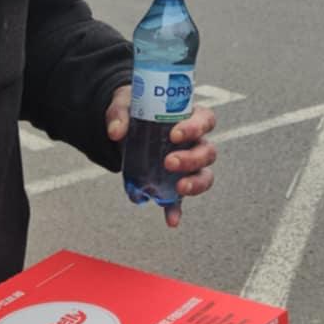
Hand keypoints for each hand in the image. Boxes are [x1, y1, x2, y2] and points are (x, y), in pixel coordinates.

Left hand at [105, 85, 217, 227]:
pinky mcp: (174, 182)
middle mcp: (195, 141)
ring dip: (195, 183)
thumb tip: (115, 132)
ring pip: (205, 175)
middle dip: (192, 159)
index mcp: (188, 117)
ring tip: (179, 188)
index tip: (174, 135)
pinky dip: (176, 210)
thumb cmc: (133, 109)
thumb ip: (119, 114)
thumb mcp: (124, 103)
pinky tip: (171, 220)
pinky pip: (180, 199)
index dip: (195, 128)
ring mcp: (188, 164)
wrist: (125, 126)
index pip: (205, 120)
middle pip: (208, 151)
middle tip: (169, 162)